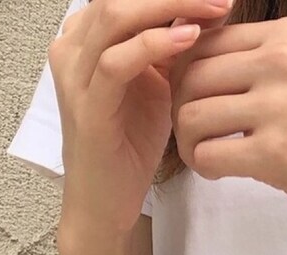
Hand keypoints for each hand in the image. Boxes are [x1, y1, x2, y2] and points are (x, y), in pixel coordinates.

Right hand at [49, 0, 234, 236]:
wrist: (107, 202)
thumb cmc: (131, 144)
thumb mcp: (157, 85)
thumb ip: (171, 49)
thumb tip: (207, 13)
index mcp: (87, 37)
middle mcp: (73, 47)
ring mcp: (75, 75)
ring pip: (116, 17)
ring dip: (169, 8)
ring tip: (213, 11)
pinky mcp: (87, 106)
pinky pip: (117, 62)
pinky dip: (154, 45)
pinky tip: (189, 41)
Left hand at [168, 15, 286, 246]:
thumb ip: (276, 64)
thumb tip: (220, 69)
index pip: (210, 39)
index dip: (191, 72)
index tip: (203, 100)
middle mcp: (282, 61)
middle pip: (192, 73)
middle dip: (183, 105)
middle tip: (198, 133)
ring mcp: (278, 107)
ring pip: (191, 113)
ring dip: (188, 139)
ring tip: (205, 156)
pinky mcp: (275, 153)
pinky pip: (208, 152)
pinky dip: (203, 166)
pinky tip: (218, 172)